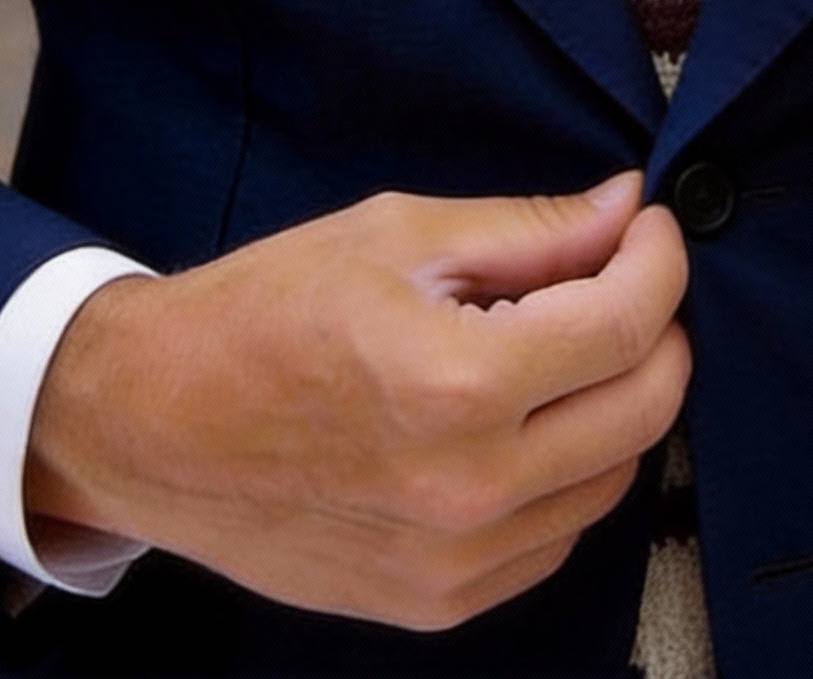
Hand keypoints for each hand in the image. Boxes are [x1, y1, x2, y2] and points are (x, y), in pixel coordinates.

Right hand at [24, 172, 689, 631]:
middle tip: (625, 276)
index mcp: (457, 383)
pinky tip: (523, 420)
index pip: (627, 322)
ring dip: (617, 402)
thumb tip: (625, 209)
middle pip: (646, 408)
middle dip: (659, 326)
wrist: (152, 423)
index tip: (652, 227)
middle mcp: (470, 488)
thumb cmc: (263, 312)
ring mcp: (456, 562)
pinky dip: (568, 473)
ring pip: (614, 479)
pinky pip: (556, 536)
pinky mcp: (437, 604)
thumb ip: (529, 229)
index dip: (660, 259)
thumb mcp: (396, 234)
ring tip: (566, 345)